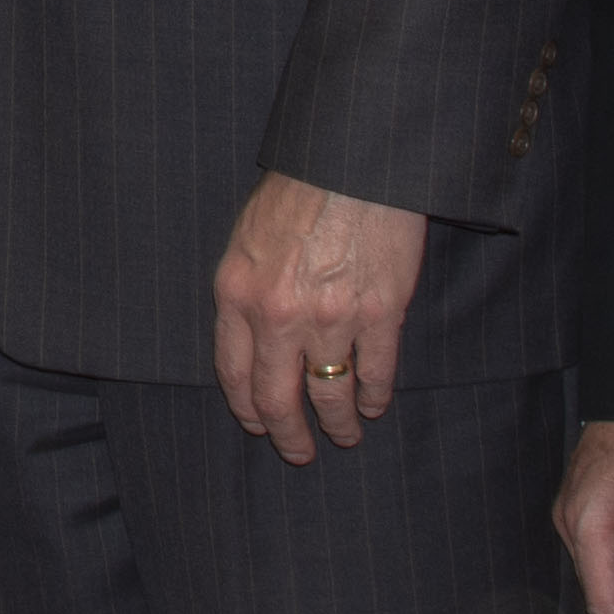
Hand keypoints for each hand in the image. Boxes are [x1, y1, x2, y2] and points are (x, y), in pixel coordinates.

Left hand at [212, 171, 427, 460]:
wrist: (352, 160)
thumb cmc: (299, 190)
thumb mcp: (247, 238)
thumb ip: (248, 292)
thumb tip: (254, 340)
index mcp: (237, 294)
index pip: (234, 374)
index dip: (249, 409)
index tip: (260, 426)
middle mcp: (278, 316)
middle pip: (278, 398)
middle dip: (289, 435)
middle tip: (300, 454)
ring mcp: (330, 319)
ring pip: (330, 395)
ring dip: (339, 424)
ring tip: (345, 436)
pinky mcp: (379, 315)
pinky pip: (375, 375)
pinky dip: (376, 398)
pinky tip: (376, 406)